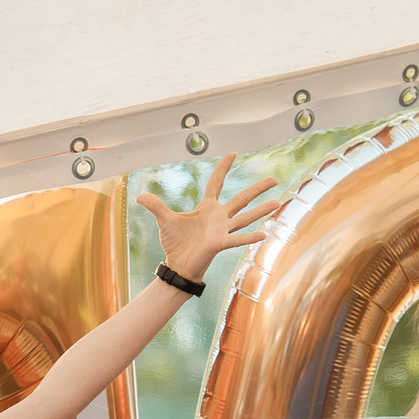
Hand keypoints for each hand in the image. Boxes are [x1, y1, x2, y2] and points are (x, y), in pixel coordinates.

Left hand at [137, 153, 278, 285]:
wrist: (178, 264)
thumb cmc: (175, 243)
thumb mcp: (163, 220)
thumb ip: (155, 205)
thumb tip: (140, 196)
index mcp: (207, 208)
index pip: (216, 183)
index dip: (223, 168)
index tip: (233, 153)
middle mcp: (219, 217)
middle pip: (241, 199)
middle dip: (257, 189)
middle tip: (274, 179)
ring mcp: (222, 230)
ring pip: (245, 217)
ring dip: (261, 211)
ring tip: (278, 202)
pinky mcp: (220, 243)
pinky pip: (237, 239)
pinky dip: (249, 237)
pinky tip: (264, 235)